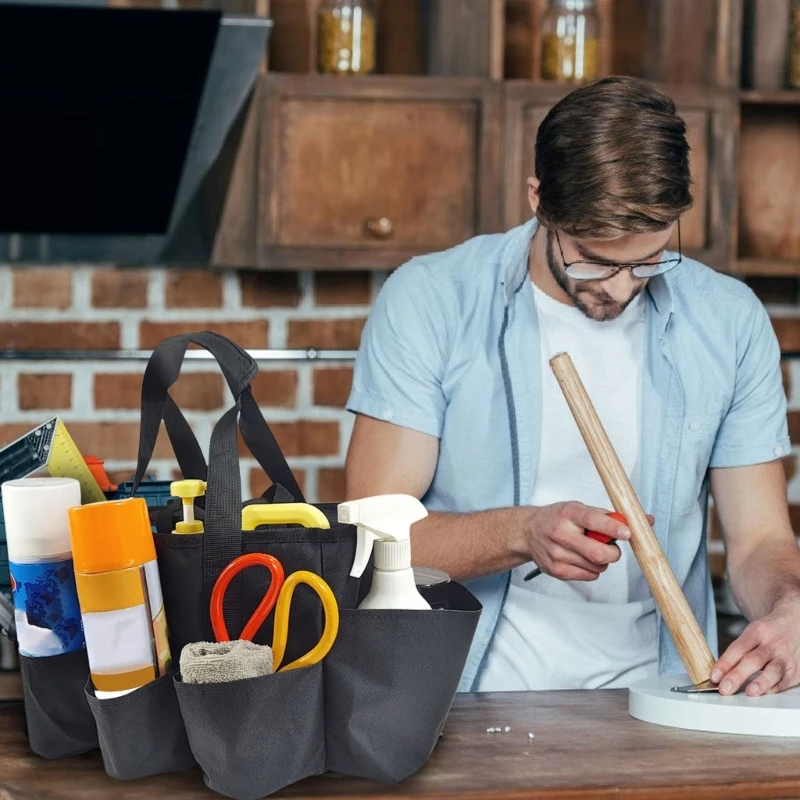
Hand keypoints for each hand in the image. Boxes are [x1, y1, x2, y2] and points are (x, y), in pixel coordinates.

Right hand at [525, 502, 650, 581]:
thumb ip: (609, 516)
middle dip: (613, 553)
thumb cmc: (558, 518)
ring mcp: (557, 554)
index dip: (613, 528)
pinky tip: (581, 558)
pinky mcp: (556, 570)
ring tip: (590, 550)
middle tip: (612, 549)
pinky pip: (588, 576)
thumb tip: (645, 520)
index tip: (627, 533)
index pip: (594, 521)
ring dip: (601, 561)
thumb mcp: (579, 509)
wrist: (528, 532)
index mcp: (569, 513)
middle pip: (598, 553)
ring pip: (597, 567)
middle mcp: (561, 533)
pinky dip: (592, 569)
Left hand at [711, 598, 799, 695]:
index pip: (738, 648)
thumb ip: (739, 650)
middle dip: (737, 676)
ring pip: (774, 671)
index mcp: (757, 631)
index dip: (725, 663)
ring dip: (761, 683)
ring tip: (750, 692)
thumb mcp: (753, 632)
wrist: (797, 623)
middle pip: (753, 660)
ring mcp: (786, 657)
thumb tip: (720, 672)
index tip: (714, 676)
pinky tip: (765, 693)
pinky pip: (786, 681)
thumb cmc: (769, 631)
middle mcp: (772, 644)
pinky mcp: (796, 669)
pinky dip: (775, 688)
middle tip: (725, 688)